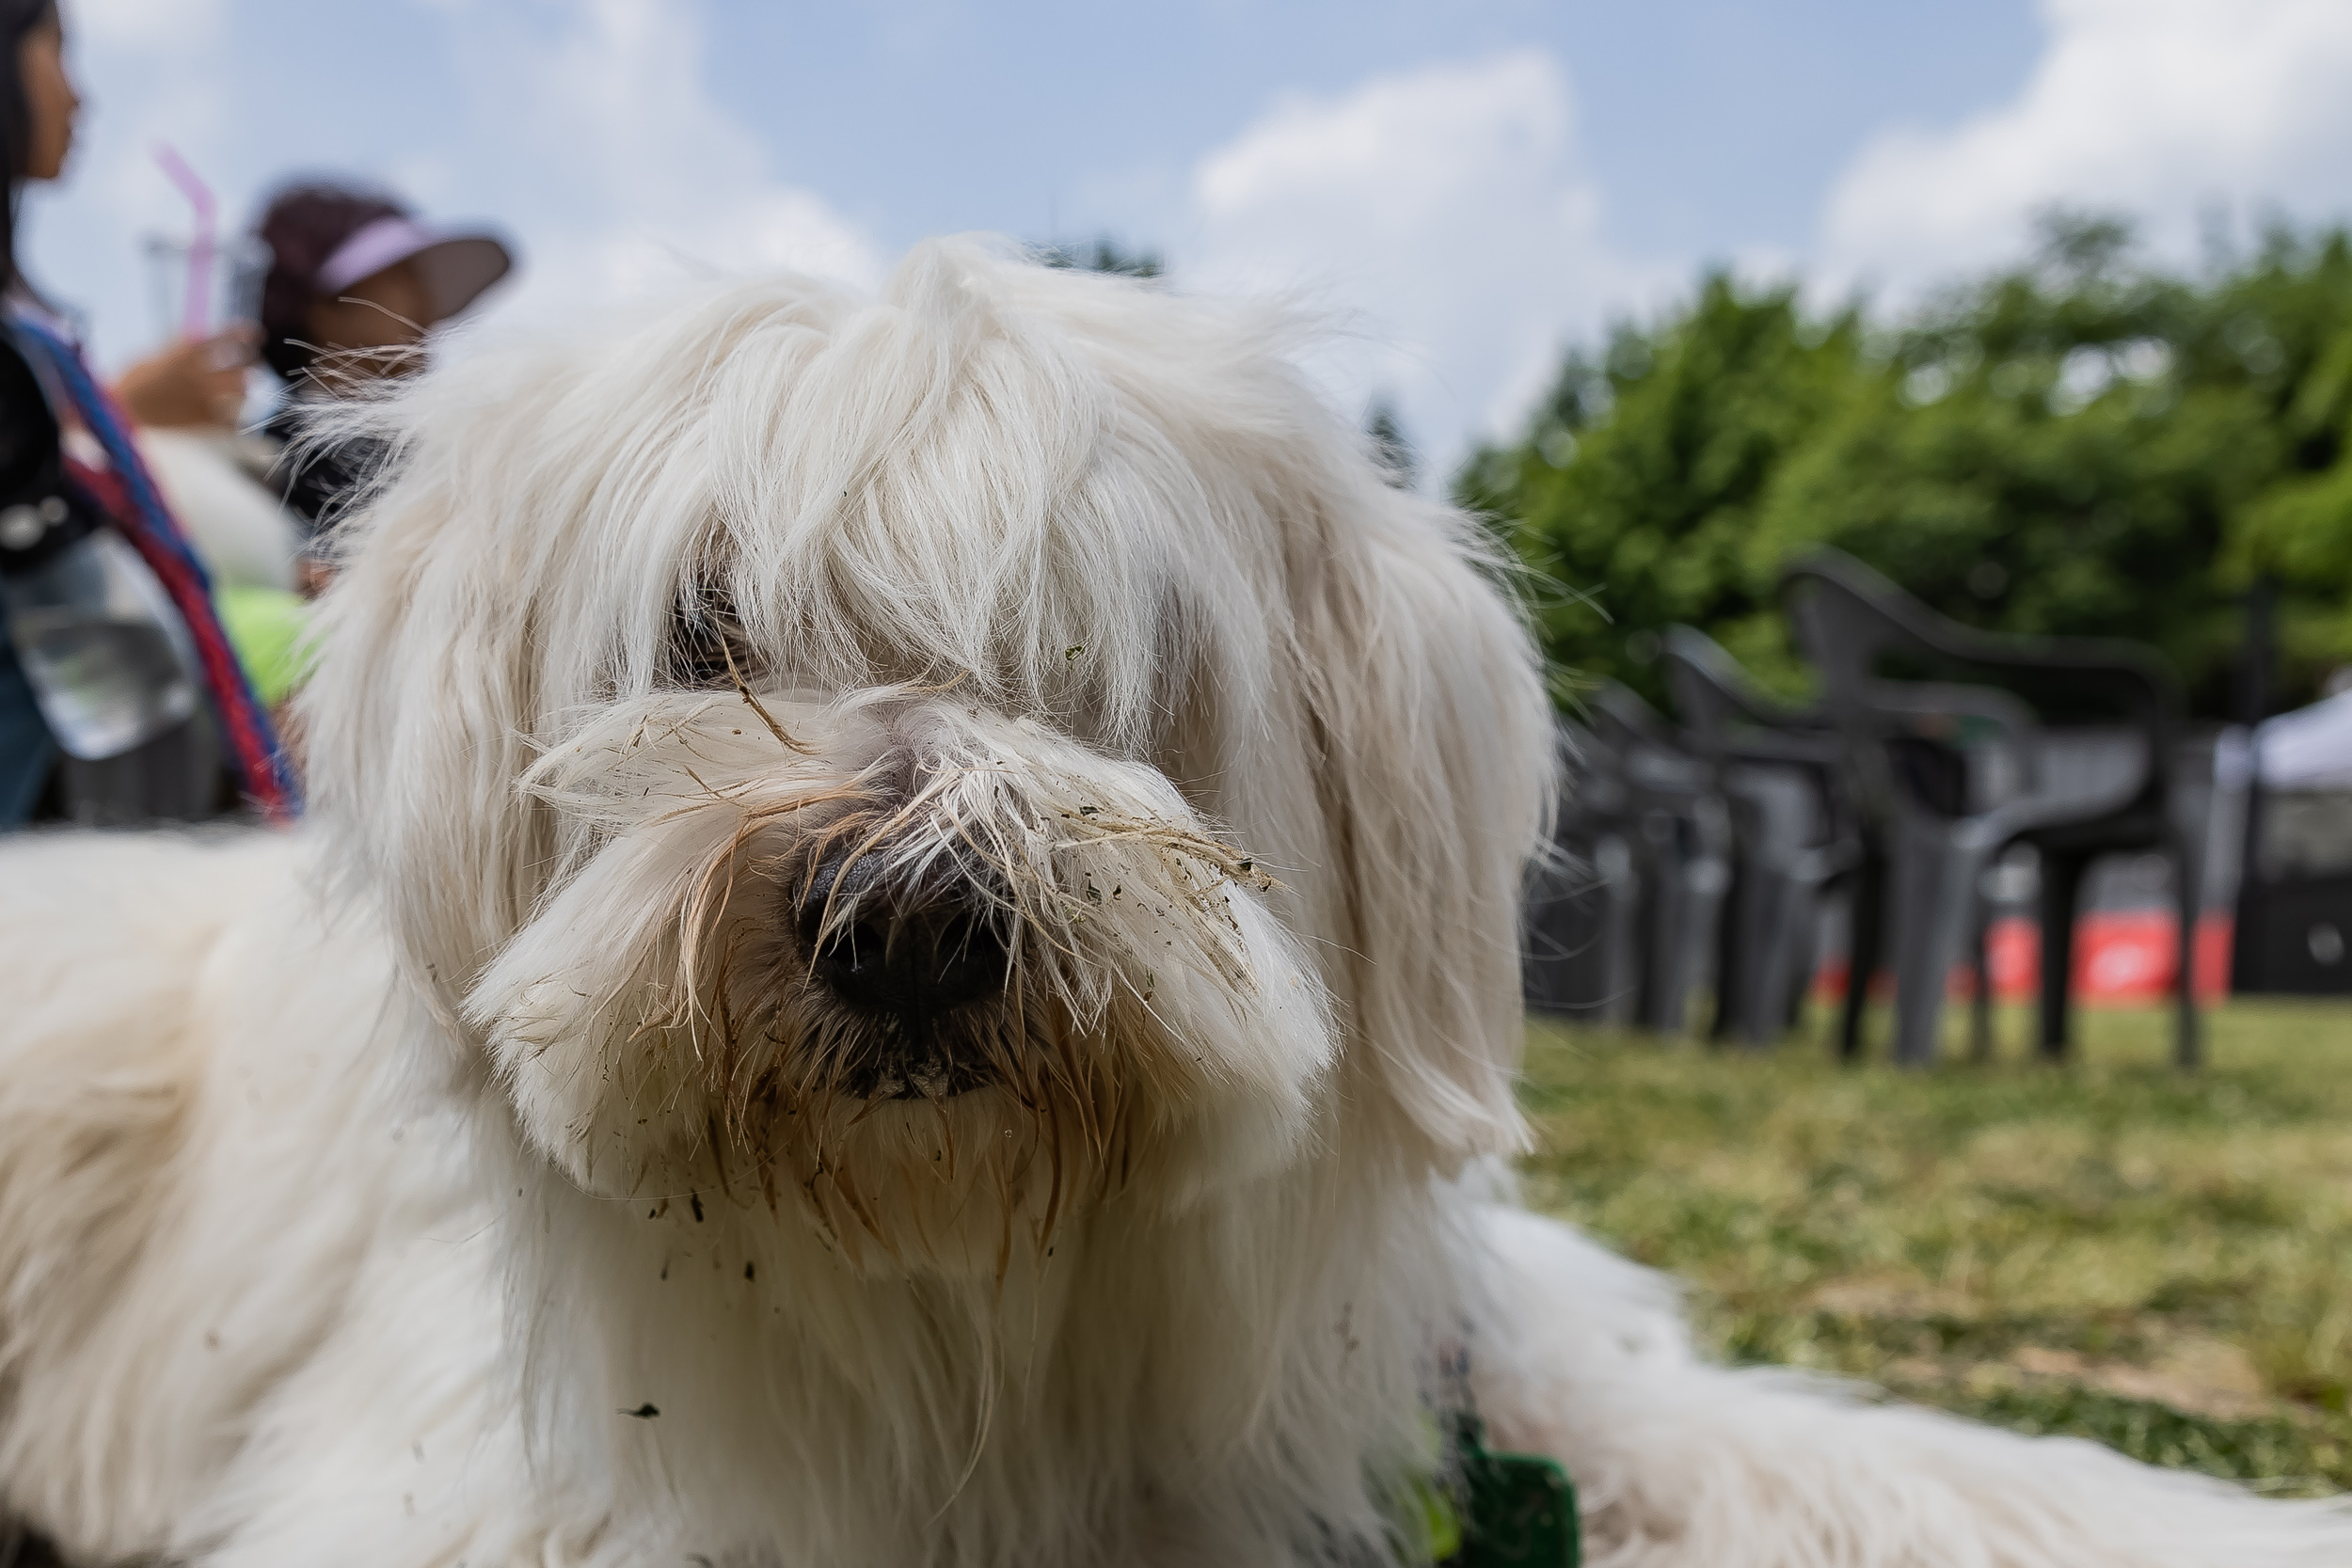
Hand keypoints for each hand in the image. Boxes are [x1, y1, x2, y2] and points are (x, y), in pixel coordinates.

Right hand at [114, 324, 257, 428]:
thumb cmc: (131, 382)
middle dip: (251, 365)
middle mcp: (199, 374)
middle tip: (251, 366)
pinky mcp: (202, 422)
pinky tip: (233, 418)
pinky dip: (235, 420)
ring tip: (241, 390)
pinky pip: (233, 422)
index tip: (255, 333)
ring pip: (242, 393)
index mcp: (184, 352)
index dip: (243, 334)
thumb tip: (202, 349)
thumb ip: (179, 352)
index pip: (225, 338)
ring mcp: (203, 398)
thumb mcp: (153, 356)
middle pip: (243, 368)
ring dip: (244, 391)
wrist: (118, 410)